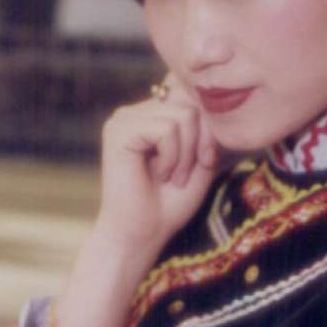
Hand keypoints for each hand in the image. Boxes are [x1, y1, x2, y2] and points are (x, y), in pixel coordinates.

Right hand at [98, 72, 218, 250]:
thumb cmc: (173, 199)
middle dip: (202, 140)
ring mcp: (126, 117)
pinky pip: (166, 130)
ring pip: (183, 116)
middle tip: (190, 171)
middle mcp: (138, 110)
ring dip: (187, 154)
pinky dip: (172, 157)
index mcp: (155, 113)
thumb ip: (205, 125)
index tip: (206, 157)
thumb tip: (208, 97)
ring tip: (173, 176)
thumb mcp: (201, 156)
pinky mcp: (119, 130)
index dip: (208, 123)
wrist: (144, 233)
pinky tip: (160, 175)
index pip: (190, 92)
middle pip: (191, 101)